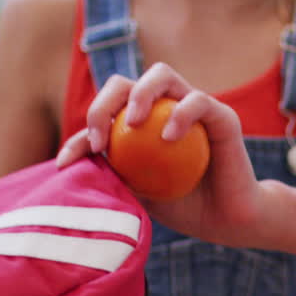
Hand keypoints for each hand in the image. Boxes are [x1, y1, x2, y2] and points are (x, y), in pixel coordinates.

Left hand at [56, 62, 267, 246]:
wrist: (226, 221)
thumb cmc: (181, 206)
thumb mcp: (136, 192)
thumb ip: (110, 171)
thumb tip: (70, 161)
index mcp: (143, 122)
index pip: (105, 110)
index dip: (81, 129)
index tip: (68, 160)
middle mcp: (165, 107)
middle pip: (126, 83)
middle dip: (104, 102)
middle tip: (100, 139)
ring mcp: (194, 108)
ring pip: (162, 75)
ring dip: (141, 94)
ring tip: (134, 122)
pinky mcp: (222, 117)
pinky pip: (198, 101)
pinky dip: (181, 113)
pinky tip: (169, 137)